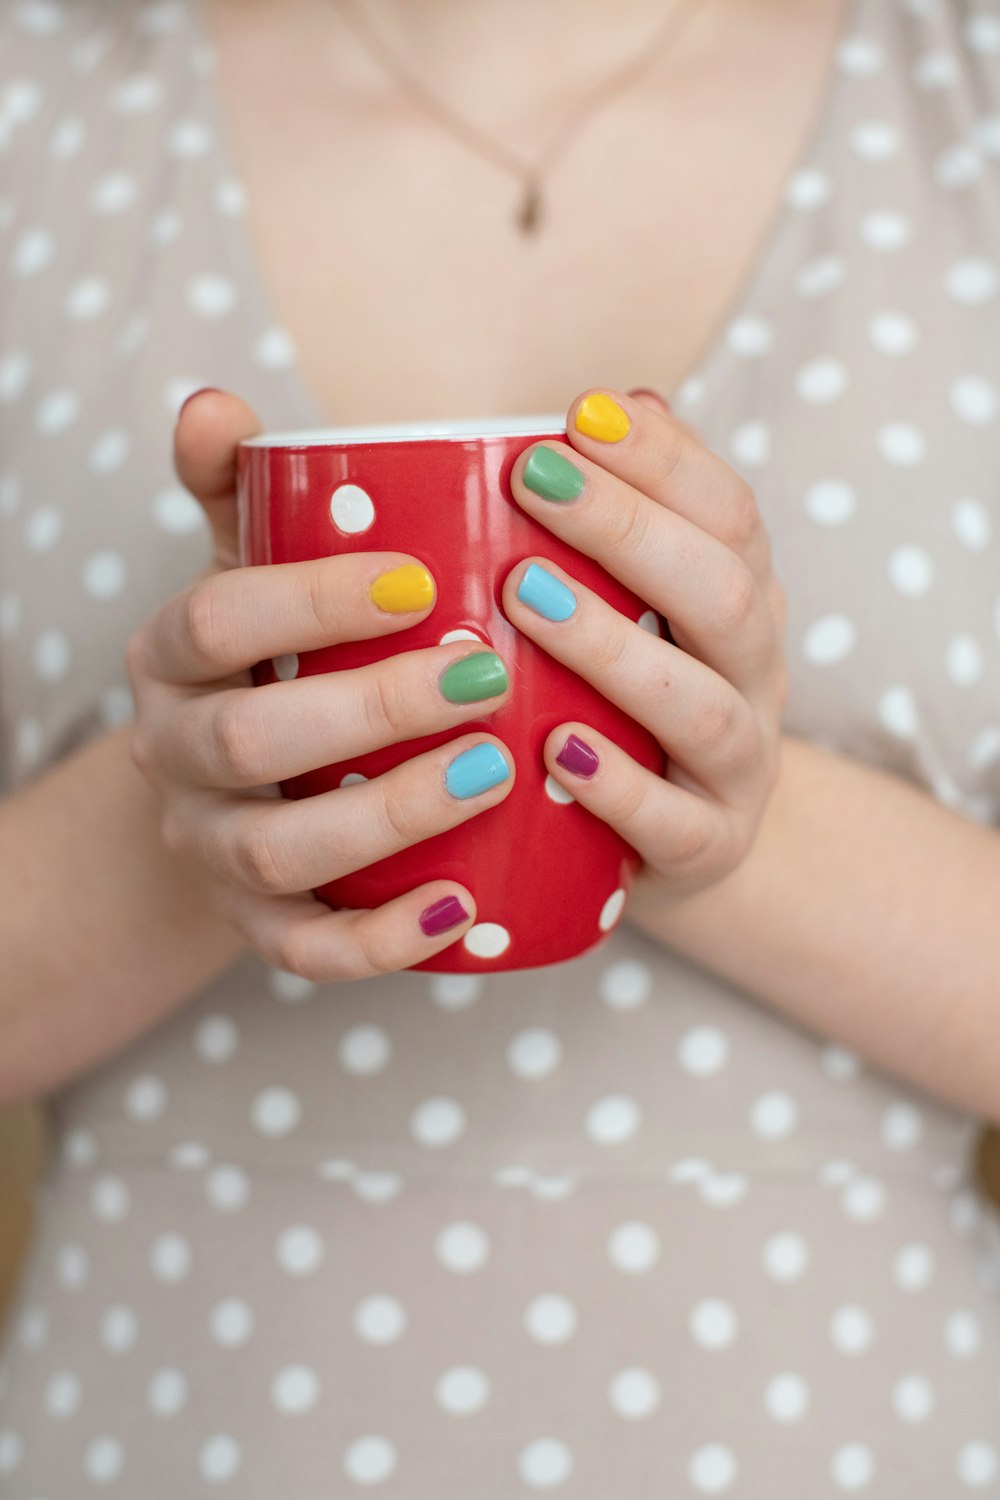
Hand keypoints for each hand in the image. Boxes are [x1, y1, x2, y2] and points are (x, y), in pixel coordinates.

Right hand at [126, 389, 514, 979]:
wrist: (245, 782)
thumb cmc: (276, 651)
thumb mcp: (252, 564)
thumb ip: (242, 489)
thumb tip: (215, 405)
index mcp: (172, 655)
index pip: (217, 618)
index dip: (308, 600)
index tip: (424, 580)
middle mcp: (176, 755)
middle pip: (250, 740)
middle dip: (368, 709)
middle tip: (483, 679)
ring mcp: (212, 847)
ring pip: (278, 852)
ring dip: (389, 817)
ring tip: (493, 773)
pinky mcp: (257, 924)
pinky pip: (306, 951)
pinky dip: (382, 941)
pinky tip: (464, 906)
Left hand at [501, 386, 788, 898]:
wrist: (694, 843)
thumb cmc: (638, 703)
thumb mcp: (649, 610)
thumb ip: (631, 522)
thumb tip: (605, 405)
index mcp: (746, 601)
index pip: (730, 514)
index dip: (663, 460)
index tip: (579, 415)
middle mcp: (757, 677)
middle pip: (725, 595)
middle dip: (628, 530)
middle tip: (533, 482)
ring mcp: (741, 768)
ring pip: (700, 707)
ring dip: (612, 646)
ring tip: (524, 597)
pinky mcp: (710, 848)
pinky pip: (674, 822)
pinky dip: (617, 784)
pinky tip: (555, 746)